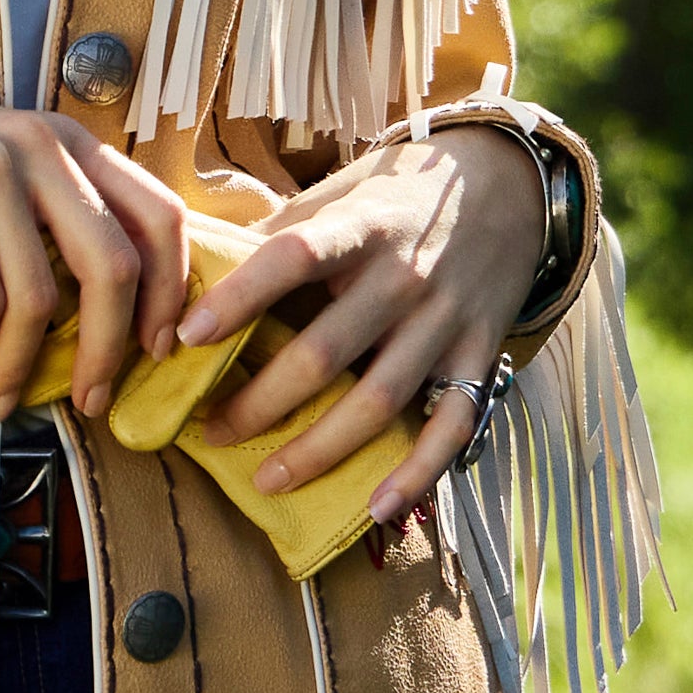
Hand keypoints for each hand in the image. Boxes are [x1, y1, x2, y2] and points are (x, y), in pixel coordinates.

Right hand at [0, 78, 189, 422]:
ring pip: (43, 296)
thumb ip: (50, 216)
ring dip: (25, 364)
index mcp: (65, 138)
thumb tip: (108, 313)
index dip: (172, 290)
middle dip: (110, 348)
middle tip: (91, 398)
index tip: (160, 349)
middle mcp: (39, 143)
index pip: (159, 214)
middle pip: (115, 264)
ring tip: (3, 395)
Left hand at [177, 128, 543, 524]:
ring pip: (378, 400)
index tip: (187, 335)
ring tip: (268, 479)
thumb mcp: (342, 189)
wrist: (505, 184)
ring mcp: (446, 321)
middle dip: (260, 401)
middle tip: (211, 430)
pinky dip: (417, 472)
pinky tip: (376, 508)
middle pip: (325, 350)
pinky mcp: (480, 356)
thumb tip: (200, 260)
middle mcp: (406, 275)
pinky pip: (452, 426)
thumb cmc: (397, 193)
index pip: (293, 256)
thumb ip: (284, 229)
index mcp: (362, 224)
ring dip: (319, 449)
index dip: (240, 296)